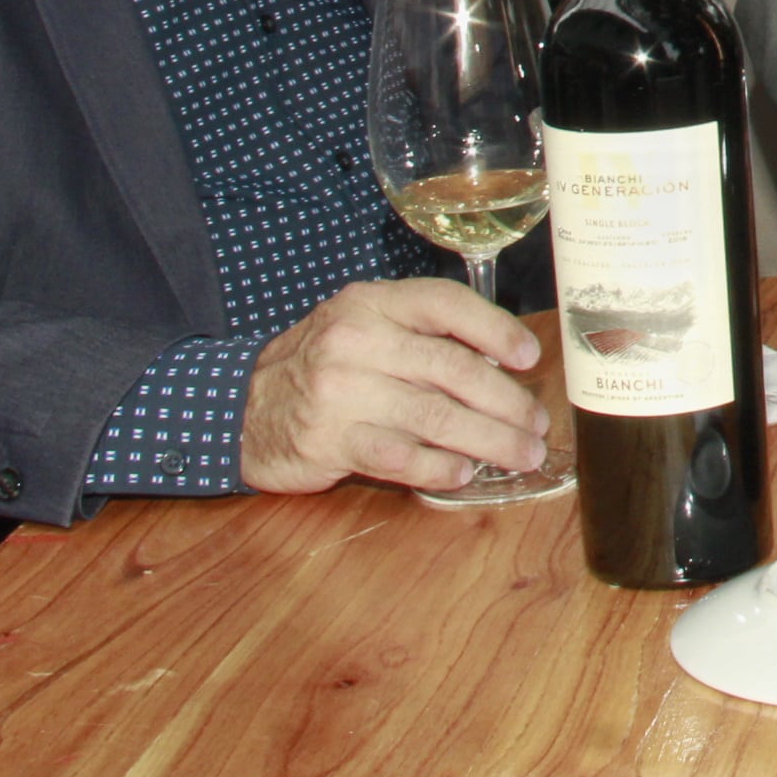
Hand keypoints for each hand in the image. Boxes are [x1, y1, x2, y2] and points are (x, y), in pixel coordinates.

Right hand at [239, 278, 548, 494]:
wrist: (240, 408)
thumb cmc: (322, 365)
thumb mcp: (362, 327)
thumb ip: (420, 336)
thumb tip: (501, 366)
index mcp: (371, 303)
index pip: (446, 304)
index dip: (495, 330)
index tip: (529, 358)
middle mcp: (357, 340)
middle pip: (453, 370)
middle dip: (507, 403)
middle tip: (537, 425)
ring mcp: (342, 392)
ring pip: (436, 417)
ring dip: (490, 441)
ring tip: (521, 455)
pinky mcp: (331, 441)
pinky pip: (401, 457)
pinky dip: (440, 467)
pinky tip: (464, 473)